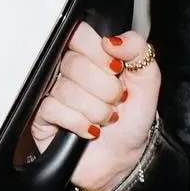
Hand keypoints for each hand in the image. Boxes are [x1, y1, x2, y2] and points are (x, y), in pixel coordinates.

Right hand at [29, 24, 161, 190]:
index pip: (80, 34)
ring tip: (105, 118)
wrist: (124, 157)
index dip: (99, 53)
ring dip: (96, 110)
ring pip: (67, 89)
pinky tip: (89, 129)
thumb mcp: (147, 80)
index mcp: (92, 55)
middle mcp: (69, 71)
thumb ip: (138, 50)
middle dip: (105, 89)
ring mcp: (53, 92)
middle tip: (115, 100)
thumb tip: (113, 40)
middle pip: (74, 63)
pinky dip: (79, 123)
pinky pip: (54, 109)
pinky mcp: (42, 116)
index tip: (116, 68)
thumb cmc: (132, 118)